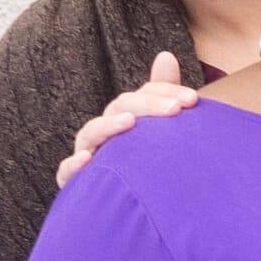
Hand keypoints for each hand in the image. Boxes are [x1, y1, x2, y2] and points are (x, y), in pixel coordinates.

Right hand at [56, 56, 204, 186]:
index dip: (166, 92)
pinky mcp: (74, 180)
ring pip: (91, 133)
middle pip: (120, 108)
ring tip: (130, 123)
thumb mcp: (161, 130)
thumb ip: (163, 95)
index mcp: (127, 117)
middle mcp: (106, 131)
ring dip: (109, 126)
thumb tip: (165, 55)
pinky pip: (67, 171)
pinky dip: (73, 165)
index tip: (193, 99)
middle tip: (175, 110)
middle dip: (148, 105)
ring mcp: (88, 152)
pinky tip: (87, 160)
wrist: (127, 205)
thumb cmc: (147, 162)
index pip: (143, 96)